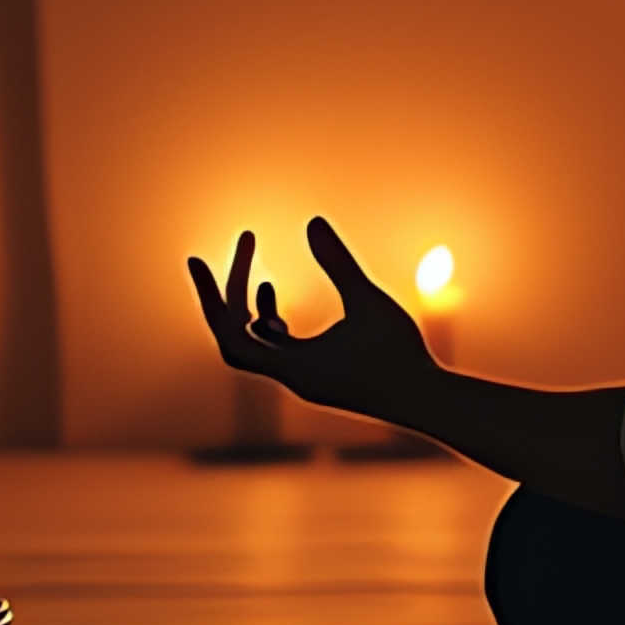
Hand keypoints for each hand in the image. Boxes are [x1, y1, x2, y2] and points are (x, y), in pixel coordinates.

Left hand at [185, 217, 439, 420]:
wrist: (427, 402)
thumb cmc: (400, 354)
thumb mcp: (369, 301)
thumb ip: (340, 263)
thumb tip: (313, 222)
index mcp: (292, 366)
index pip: (232, 333)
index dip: (211, 297)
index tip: (197, 260)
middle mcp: (290, 377)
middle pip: (237, 338)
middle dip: (229, 296)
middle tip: (238, 255)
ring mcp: (304, 379)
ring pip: (257, 347)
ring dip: (250, 311)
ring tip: (256, 276)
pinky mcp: (320, 378)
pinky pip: (278, 353)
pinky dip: (271, 325)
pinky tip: (276, 300)